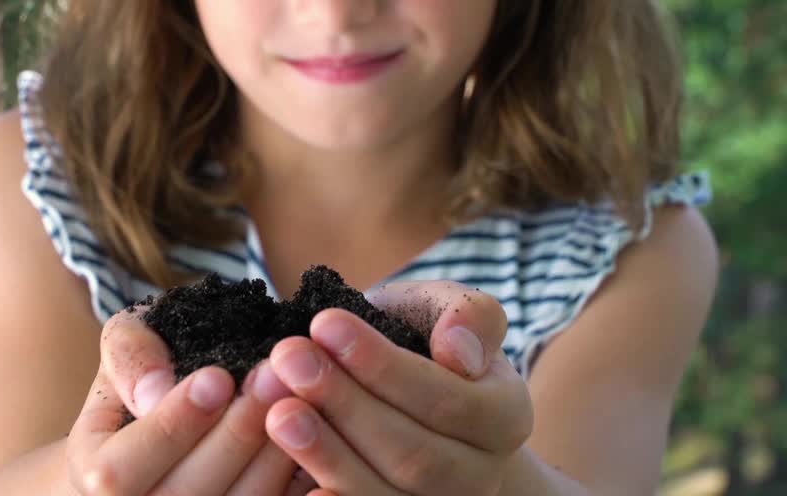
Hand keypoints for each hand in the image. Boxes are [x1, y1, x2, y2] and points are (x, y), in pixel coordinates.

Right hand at [64, 306, 302, 494]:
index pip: (120, 471)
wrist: (166, 425)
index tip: (218, 377)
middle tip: (275, 377)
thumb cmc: (145, 378)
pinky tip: (316, 432)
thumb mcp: (126, 348)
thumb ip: (131, 355)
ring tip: (302, 397)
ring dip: (273, 454)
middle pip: (186, 495)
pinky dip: (297, 479)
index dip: (174, 425)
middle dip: (236, 433)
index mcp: (93, 478)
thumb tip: (156, 391)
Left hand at [262, 281, 534, 495]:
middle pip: (415, 455)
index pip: (449, 400)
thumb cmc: (421, 341)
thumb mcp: (446, 309)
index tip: (324, 323)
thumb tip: (458, 352)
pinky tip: (293, 483)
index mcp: (507, 417)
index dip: (384, 366)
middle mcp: (483, 476)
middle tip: (288, 359)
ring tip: (279, 411)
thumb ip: (467, 315)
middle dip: (346, 405)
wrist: (400, 394)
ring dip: (327, 455)